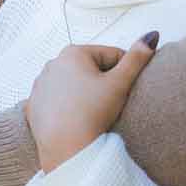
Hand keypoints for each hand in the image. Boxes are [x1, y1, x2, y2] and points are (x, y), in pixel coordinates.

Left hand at [27, 35, 157, 174]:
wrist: (66, 149)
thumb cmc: (92, 114)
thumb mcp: (121, 83)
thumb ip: (137, 58)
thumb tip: (151, 36)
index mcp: (74, 53)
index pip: (111, 55)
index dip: (124, 72)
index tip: (125, 90)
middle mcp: (53, 64)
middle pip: (91, 69)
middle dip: (103, 82)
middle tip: (109, 104)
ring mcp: (41, 85)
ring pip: (73, 85)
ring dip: (85, 94)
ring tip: (93, 113)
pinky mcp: (34, 105)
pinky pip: (57, 101)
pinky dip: (68, 107)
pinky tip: (77, 119)